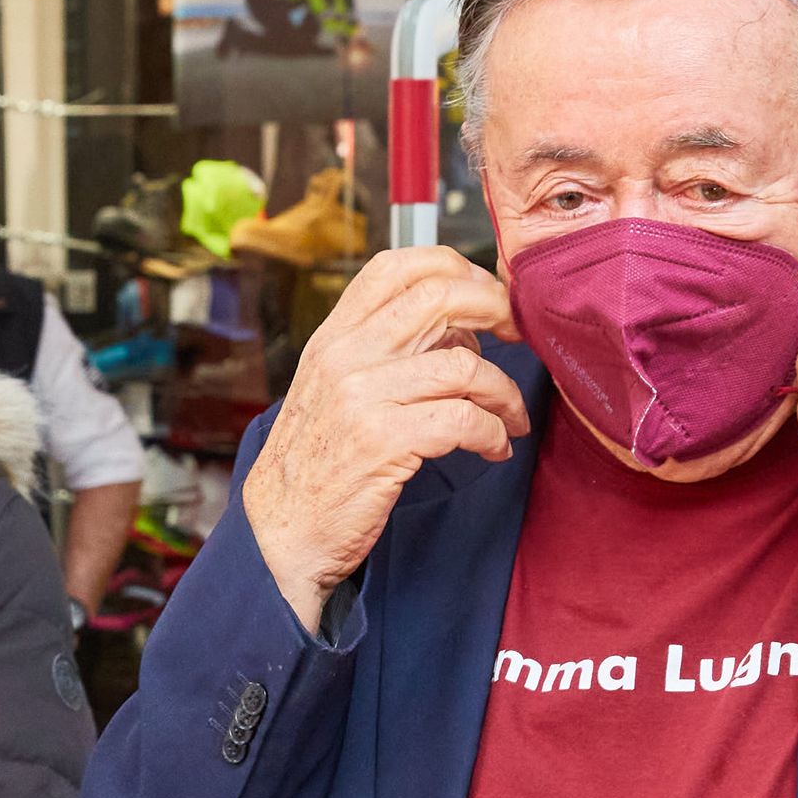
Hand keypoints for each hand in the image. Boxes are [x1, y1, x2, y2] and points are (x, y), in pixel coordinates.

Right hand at [236, 247, 525, 631]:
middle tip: (518, 338)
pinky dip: (492, 433)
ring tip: (509, 416)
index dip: (457, 268)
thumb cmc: (316, 463)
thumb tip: (462, 328)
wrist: (279, 532)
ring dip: (503, 391)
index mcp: (333, 336)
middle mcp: (345, 355)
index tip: (489, 296)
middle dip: (497, 310)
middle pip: (440, 297)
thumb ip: (385, 351)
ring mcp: (362, 397)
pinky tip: (493, 447)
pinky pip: (463, 419)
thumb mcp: (334, 390)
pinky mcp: (383, 442)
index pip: (398, 265)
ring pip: (464, 364)